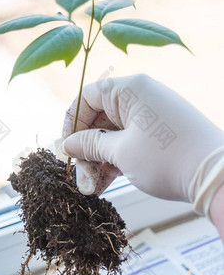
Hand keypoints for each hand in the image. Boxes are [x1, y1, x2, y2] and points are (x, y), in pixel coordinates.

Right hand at [62, 74, 223, 216]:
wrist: (215, 176)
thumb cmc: (167, 159)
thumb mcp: (121, 152)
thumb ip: (91, 144)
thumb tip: (68, 144)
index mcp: (130, 89)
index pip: (87, 96)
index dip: (72, 122)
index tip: (66, 148)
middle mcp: (141, 97)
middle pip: (100, 117)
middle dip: (86, 147)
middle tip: (79, 173)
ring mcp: (153, 116)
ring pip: (114, 133)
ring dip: (99, 158)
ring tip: (92, 186)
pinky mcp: (161, 134)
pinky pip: (129, 142)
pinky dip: (116, 159)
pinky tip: (106, 182)